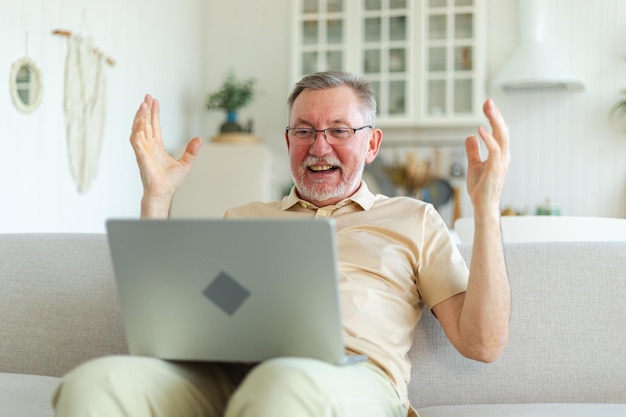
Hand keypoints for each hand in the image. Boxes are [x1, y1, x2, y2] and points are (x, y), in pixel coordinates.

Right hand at [130, 94, 202, 216]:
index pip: (154, 126)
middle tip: (147, 96)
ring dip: (140, 117)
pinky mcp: (140, 156)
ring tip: (143, 104)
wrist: (164, 193)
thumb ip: (191, 150)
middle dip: (146, 110)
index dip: (154, 114)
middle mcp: (149, 146)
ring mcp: (143, 150)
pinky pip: (136, 140)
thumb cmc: (170, 181)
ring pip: (139, 129)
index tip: (154, 101)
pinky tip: (140, 121)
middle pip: (145, 123)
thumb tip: (199, 139)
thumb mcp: (186, 163)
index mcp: (157, 147)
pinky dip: (137, 130)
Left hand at [464, 99, 509, 216]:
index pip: (499, 131)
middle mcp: (503, 156)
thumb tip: (470, 136)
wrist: (483, 205)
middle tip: (488, 101)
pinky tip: (480, 130)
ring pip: (501, 137)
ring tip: (488, 109)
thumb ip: (473, 151)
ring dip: (495, 121)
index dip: (494, 118)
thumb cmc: (481, 188)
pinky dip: (488, 139)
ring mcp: (501, 162)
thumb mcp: (473, 165)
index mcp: (500, 154)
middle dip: (495, 115)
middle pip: (502, 130)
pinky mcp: (495, 169)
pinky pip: (494, 150)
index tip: (487, 105)